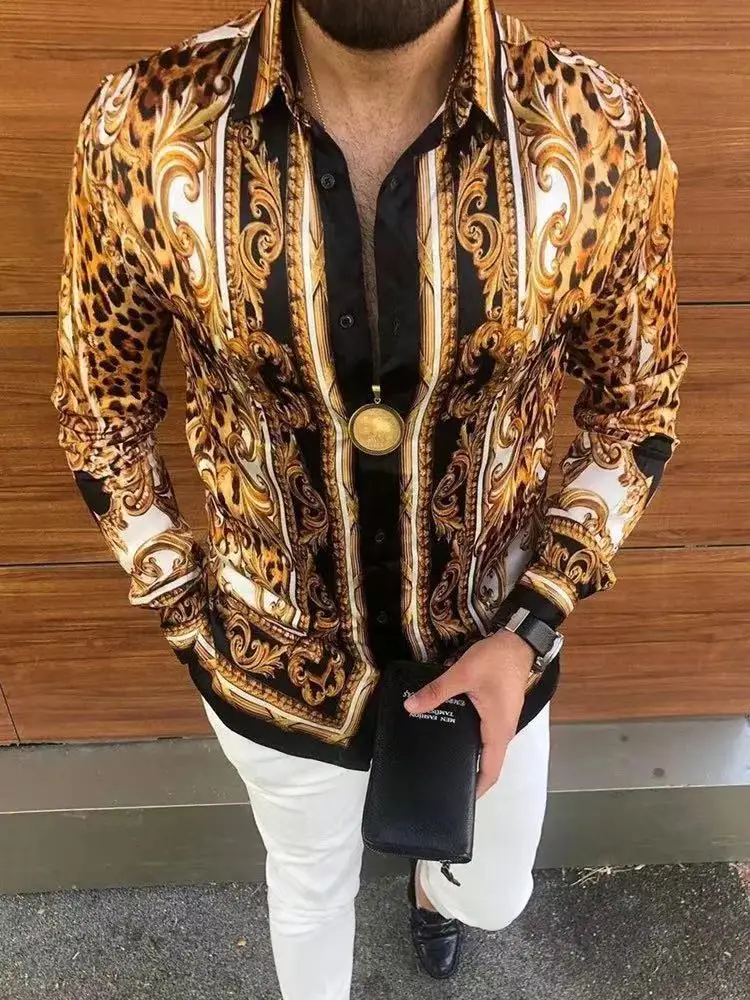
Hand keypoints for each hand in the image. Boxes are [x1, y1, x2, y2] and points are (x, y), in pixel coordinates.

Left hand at [403, 630, 533, 798]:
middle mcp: (503, 730)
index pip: (491, 771)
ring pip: (488, 750)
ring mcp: (502, 721)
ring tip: (446, 764)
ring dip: (473, 760)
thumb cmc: (495, 661)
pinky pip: (486, 735)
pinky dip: (474, 744)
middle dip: (471, 777)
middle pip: (489, 764)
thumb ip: (436, 691)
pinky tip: (454, 736)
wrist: (517, 642)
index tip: (460, 801)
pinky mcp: (498, 710)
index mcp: (498, 730)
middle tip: (445, 784)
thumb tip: (410, 707)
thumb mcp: (462, 674)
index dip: (478, 789)